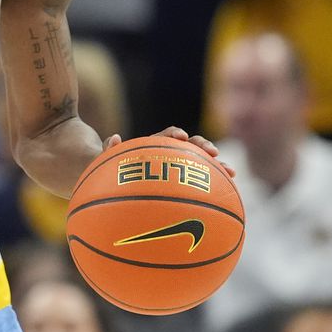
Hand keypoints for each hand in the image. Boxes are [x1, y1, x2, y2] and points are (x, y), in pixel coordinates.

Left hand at [104, 126, 235, 178]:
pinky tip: (229, 196)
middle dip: (202, 147)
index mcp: (147, 151)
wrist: (104, 185)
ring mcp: (173, 171)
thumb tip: (114, 137)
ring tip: (231, 172)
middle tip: (214, 152)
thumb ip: (107, 151)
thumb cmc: (102, 173)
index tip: (181, 137)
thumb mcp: (100, 162)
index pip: (162, 138)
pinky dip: (213, 189)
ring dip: (215, 167)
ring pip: (198, 166)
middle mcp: (164, 159)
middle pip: (187, 149)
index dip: (172, 134)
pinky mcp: (180, 185)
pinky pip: (199, 187)